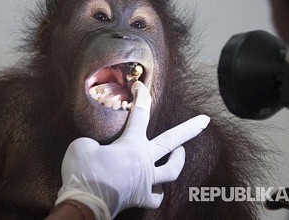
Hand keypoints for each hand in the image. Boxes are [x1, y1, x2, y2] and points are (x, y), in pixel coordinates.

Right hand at [55, 81, 209, 218]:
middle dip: (190, 129)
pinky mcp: (139, 198)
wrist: (85, 202)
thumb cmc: (84, 172)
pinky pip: (156, 197)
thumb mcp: (82, 146)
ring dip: (178, 160)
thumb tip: (96, 147)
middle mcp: (144, 161)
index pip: (140, 115)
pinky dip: (158, 191)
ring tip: (181, 152)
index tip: (141, 86)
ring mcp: (145, 181)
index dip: (142, 97)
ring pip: (172, 171)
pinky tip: (156, 187)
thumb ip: (94, 142)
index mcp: (132, 144)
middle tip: (205, 120)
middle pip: (172, 141)